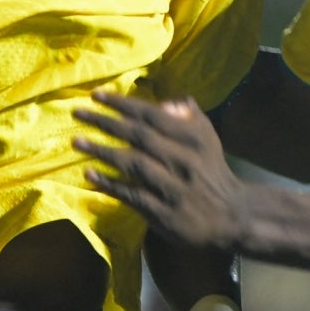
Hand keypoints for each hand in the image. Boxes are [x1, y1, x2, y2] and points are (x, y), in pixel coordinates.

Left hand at [76, 92, 246, 248]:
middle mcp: (183, 160)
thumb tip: (165, 102)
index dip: (122, 104)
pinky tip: (90, 175)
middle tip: (77, 113)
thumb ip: (188, 117)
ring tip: (77, 142)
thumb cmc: (212, 172)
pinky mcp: (165, 213)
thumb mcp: (207, 139)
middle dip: (105, 122)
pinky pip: (133, 195)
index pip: (151, 116)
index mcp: (192, 139)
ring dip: (102, 152)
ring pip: (134, 164)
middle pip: (138, 137)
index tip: (96, 95)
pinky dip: (111, 184)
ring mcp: (173, 187)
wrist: (232, 216)